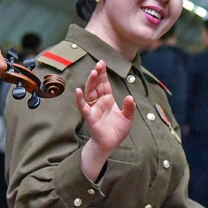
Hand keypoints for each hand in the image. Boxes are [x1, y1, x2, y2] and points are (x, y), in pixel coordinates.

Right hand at [76, 60, 135, 181]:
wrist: (110, 144)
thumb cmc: (117, 130)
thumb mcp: (128, 117)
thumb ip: (129, 107)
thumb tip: (129, 97)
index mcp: (108, 99)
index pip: (105, 84)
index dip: (103, 74)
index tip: (102, 63)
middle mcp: (99, 101)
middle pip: (97, 85)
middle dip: (98, 74)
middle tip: (99, 64)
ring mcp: (94, 108)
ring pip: (90, 92)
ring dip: (91, 82)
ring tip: (93, 72)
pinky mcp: (90, 116)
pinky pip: (83, 107)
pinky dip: (80, 99)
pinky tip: (78, 91)